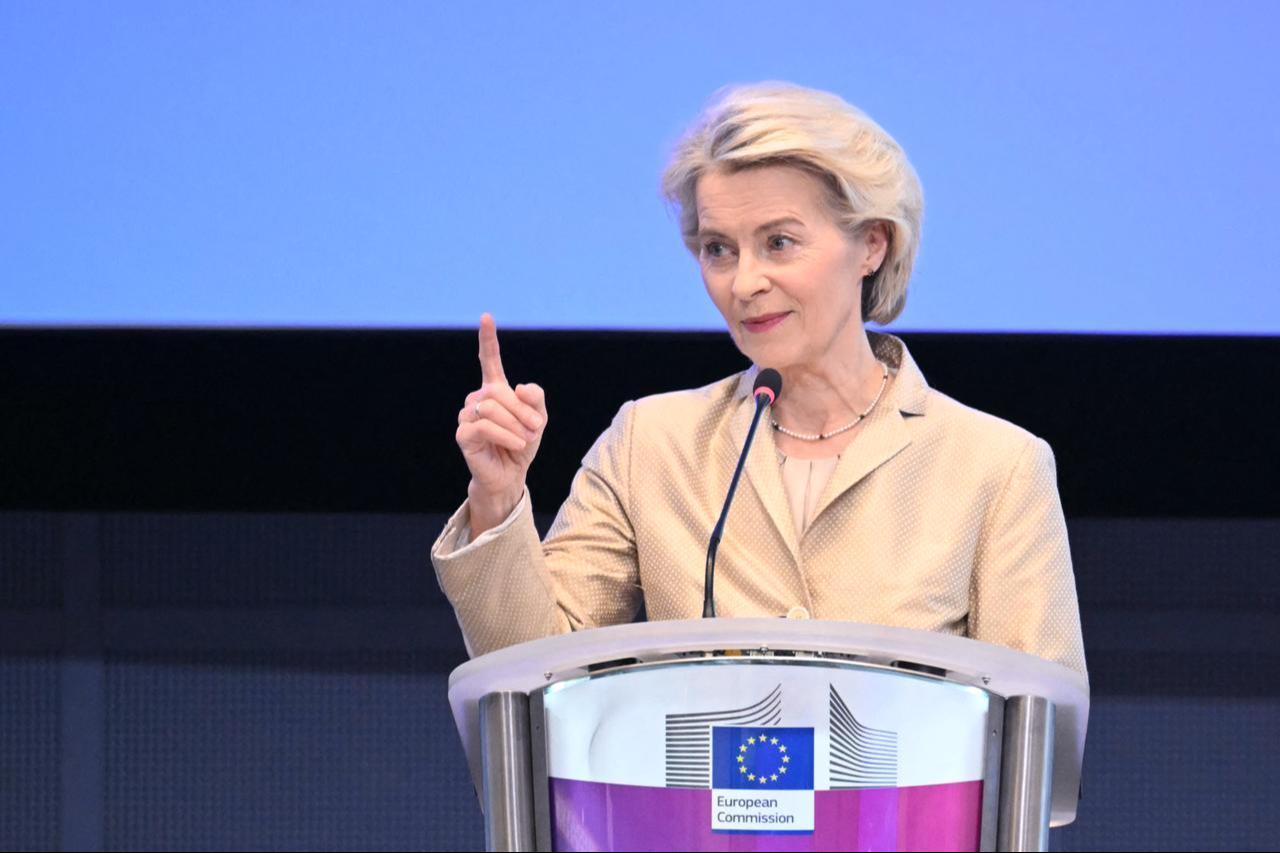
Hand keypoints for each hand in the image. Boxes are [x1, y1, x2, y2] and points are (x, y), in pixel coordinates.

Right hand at [455, 313, 547, 533]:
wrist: (510, 474)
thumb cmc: (522, 444)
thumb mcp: (538, 420)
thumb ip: (535, 400)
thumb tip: (520, 387)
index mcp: (495, 389)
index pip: (488, 360)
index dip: (487, 339)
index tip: (486, 317)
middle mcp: (477, 398)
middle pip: (499, 392)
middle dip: (522, 411)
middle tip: (536, 429)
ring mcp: (467, 415)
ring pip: (491, 408)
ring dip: (515, 424)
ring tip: (525, 439)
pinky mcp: (463, 433)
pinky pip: (484, 426)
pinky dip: (505, 434)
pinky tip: (515, 443)